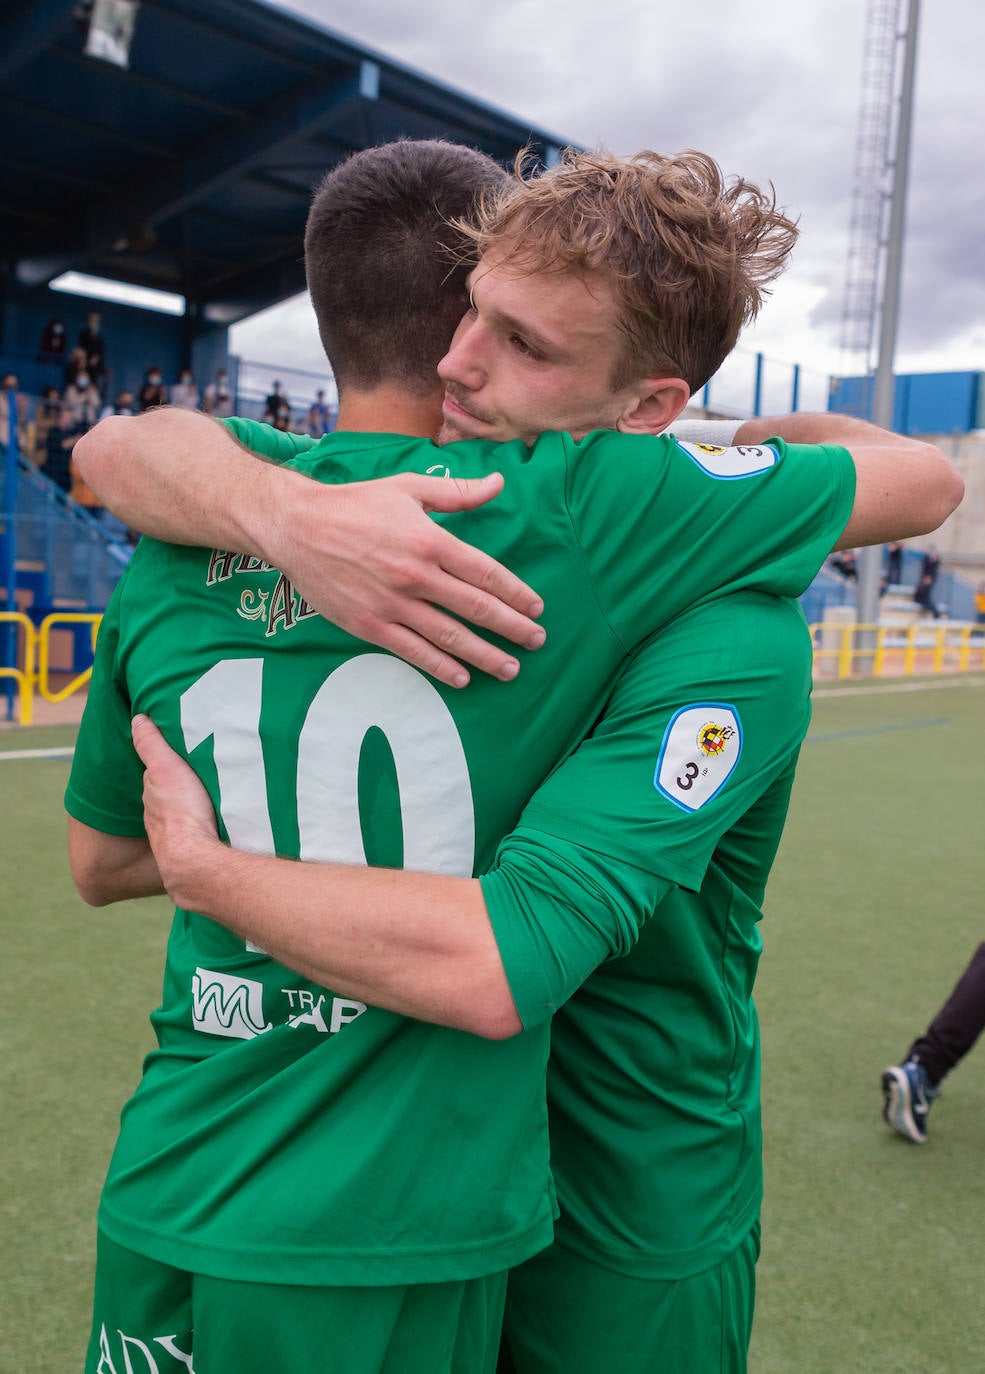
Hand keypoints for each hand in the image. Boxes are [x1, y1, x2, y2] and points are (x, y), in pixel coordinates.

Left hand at [131, 714, 221, 908]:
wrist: (193, 860)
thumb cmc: (180, 813)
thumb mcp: (166, 768)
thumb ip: (151, 745)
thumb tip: (137, 719)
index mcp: (152, 797)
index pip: (155, 777)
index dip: (163, 766)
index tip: (174, 760)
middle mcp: (156, 819)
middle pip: (167, 799)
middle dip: (177, 791)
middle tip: (193, 781)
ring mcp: (172, 839)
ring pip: (180, 818)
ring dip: (190, 810)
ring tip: (206, 802)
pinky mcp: (191, 854)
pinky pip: (194, 837)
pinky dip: (200, 829)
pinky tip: (211, 828)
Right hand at [273, 471, 545, 688]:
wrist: (296, 526)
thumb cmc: (354, 504)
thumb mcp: (408, 488)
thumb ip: (458, 493)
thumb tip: (500, 483)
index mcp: (429, 540)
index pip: (485, 572)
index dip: (515, 593)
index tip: (537, 608)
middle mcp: (415, 575)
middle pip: (475, 608)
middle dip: (512, 627)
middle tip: (537, 641)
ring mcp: (392, 604)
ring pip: (449, 636)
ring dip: (485, 655)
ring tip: (511, 668)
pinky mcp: (369, 625)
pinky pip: (412, 651)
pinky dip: (440, 667)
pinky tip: (462, 678)